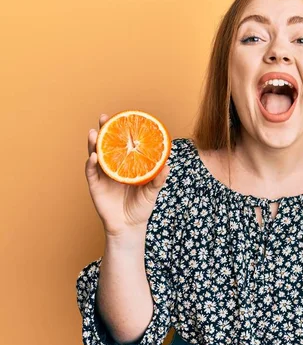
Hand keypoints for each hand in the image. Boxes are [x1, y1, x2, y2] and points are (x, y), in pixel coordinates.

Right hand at [85, 114, 170, 237]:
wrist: (129, 227)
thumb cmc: (141, 208)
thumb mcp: (153, 192)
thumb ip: (159, 179)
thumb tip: (168, 165)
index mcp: (127, 164)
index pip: (123, 144)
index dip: (121, 131)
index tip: (123, 117)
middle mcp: (113, 167)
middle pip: (106, 144)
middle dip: (104, 130)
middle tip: (104, 117)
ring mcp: (103, 175)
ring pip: (95, 155)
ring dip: (94, 143)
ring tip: (94, 132)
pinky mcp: (95, 186)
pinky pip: (91, 172)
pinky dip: (91, 164)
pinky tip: (94, 157)